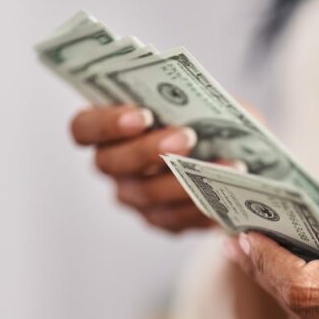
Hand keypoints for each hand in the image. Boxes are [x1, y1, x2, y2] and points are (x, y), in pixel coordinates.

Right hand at [69, 105, 240, 232]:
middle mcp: (112, 166)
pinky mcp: (162, 221)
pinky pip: (177, 218)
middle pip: (112, 163)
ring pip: (146, 194)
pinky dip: (205, 202)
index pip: (84, 128)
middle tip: (186, 137)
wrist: (234, 154)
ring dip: (185, 179)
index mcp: (108, 129)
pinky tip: (231, 188)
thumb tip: (205, 105)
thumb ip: (193, 98)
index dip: (106, 124)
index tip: (142, 114)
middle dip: (148, 150)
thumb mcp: (201, 100)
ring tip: (224, 166)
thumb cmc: (206, 119)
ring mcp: (134, 198)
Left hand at [225, 201, 318, 318]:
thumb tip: (282, 237)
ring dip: (284, 294)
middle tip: (242, 247)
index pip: (310, 285)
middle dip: (267, 276)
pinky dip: (311, 310)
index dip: (269, 265)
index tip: (245, 239)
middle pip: (305, 309)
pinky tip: (299, 285)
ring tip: (263, 261)